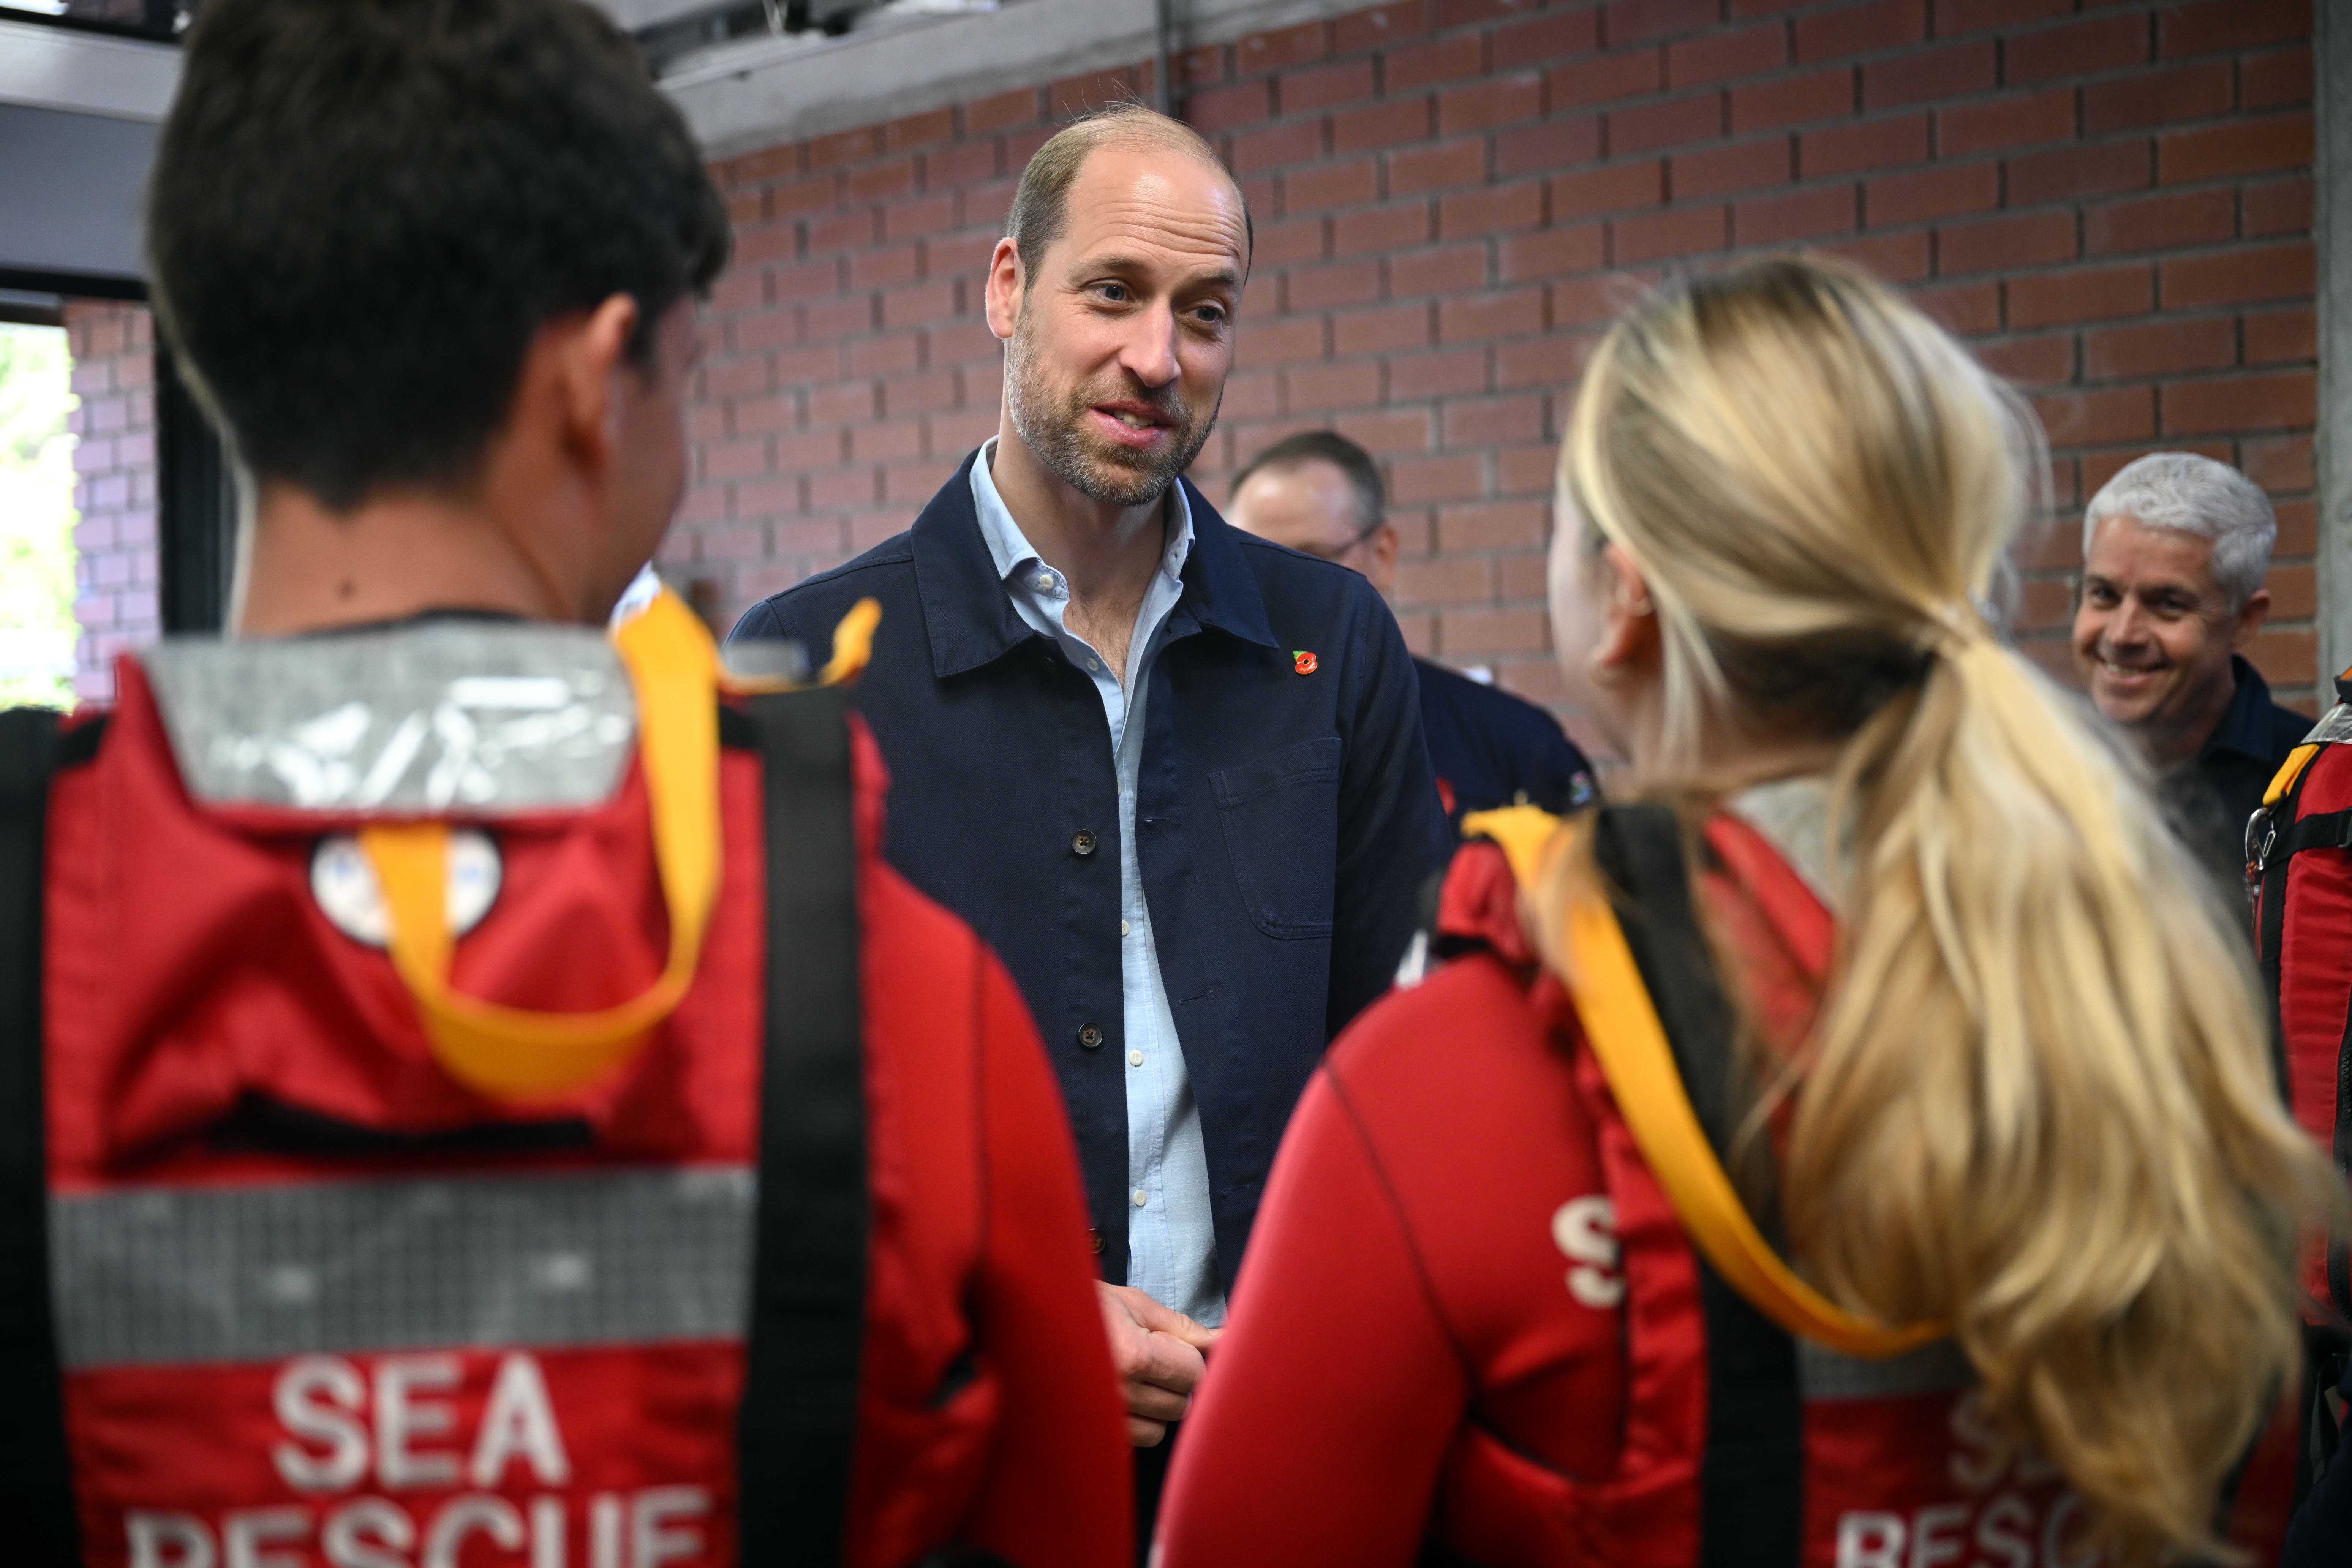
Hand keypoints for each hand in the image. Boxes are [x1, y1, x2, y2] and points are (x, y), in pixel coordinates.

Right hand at [1096, 1280, 1220, 1446]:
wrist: (1029, 1322)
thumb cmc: (1083, 1306)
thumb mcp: (1134, 1305)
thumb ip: (1183, 1328)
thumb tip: (1225, 1339)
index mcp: (1133, 1357)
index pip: (1193, 1374)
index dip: (1187, 1357)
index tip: (1168, 1345)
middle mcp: (1118, 1394)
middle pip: (1180, 1405)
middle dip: (1172, 1382)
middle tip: (1148, 1358)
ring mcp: (1102, 1419)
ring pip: (1158, 1430)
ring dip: (1153, 1406)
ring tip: (1129, 1378)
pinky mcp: (1091, 1434)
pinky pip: (1132, 1442)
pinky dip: (1132, 1423)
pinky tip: (1116, 1397)